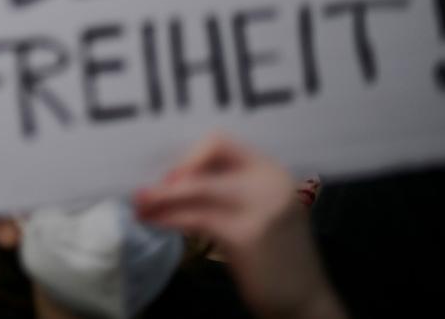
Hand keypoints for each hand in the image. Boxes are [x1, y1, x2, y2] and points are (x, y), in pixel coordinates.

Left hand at [134, 134, 346, 318]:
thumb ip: (228, 189)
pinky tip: (153, 222)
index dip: (190, 155)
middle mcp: (270, 182)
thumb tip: (174, 177)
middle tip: (141, 189)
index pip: (222, 143)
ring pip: (197, 188)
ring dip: (160, 197)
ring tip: (139, 205)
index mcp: (272, 171)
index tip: (168, 174)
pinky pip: (195, 218)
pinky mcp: (246, 236)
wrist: (305, 301)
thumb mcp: (260, 211)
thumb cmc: (275, 256)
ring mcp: (261, 208)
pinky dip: (168, 218)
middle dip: (169, 175)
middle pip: (207, 159)